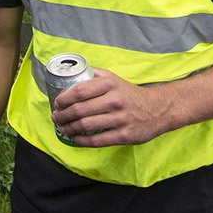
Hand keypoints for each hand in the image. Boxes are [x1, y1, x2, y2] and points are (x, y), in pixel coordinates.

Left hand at [50, 68, 172, 146]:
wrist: (156, 110)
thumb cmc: (129, 94)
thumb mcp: (114, 78)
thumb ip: (94, 74)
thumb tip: (71, 72)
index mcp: (110, 84)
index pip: (79, 91)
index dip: (63, 99)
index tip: (57, 103)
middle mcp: (114, 100)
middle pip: (79, 110)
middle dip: (62, 116)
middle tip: (56, 118)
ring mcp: (119, 119)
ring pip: (85, 126)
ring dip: (69, 128)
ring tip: (62, 128)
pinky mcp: (124, 135)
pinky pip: (97, 140)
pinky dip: (81, 141)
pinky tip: (75, 138)